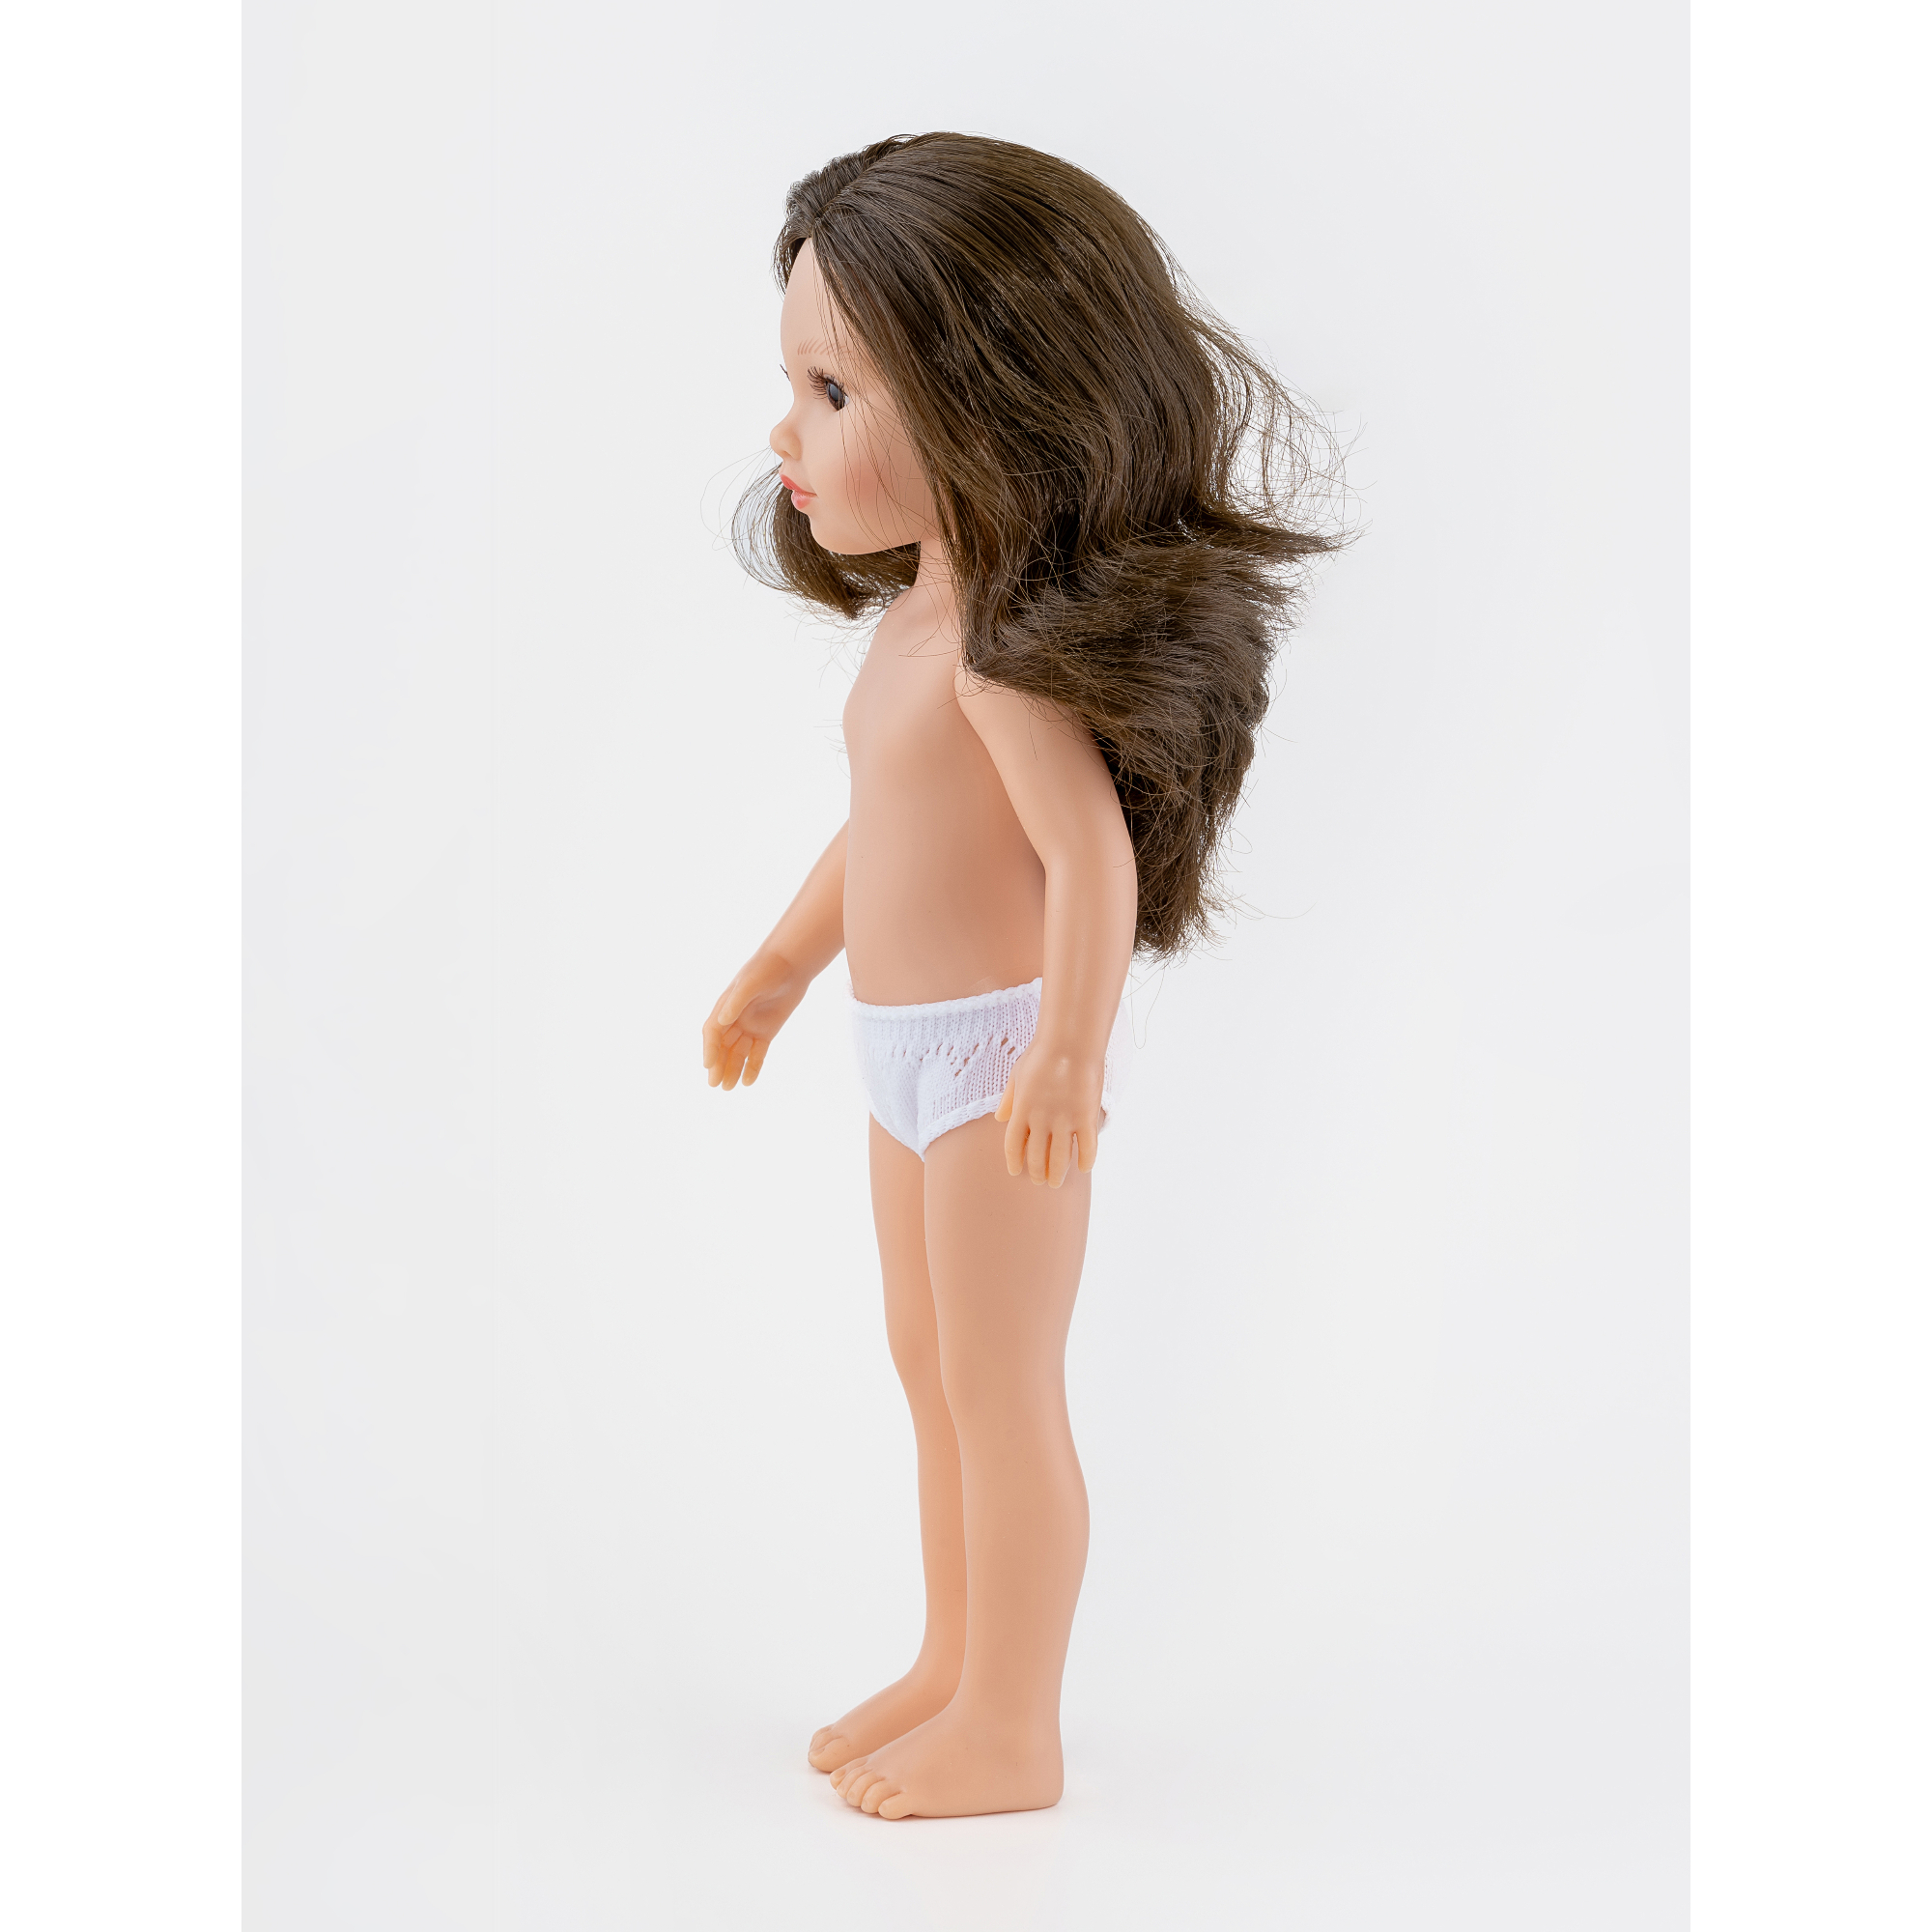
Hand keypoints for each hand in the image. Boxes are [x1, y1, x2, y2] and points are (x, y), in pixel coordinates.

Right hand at [702, 948, 805, 1089]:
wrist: (791, 965)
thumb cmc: (767, 968)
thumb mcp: (751, 983)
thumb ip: (736, 1002)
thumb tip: (722, 1022)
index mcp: (725, 1006)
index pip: (712, 1032)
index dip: (710, 1049)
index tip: (708, 1066)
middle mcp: (734, 1019)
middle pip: (723, 1047)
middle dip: (718, 1065)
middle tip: (714, 1084)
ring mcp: (750, 1026)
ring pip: (738, 1054)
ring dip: (732, 1070)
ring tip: (728, 1088)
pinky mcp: (766, 1032)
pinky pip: (757, 1054)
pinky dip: (752, 1067)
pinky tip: (748, 1082)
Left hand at [994, 1040, 1102, 1186]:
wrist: (1070, 1042)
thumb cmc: (1042, 1053)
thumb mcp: (1017, 1074)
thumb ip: (1008, 1099)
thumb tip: (999, 1118)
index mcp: (1021, 1110)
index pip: (1013, 1145)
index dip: (1014, 1161)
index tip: (1015, 1171)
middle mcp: (1041, 1120)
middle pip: (1036, 1156)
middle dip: (1036, 1172)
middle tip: (1039, 1181)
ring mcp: (1064, 1120)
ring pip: (1060, 1158)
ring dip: (1056, 1173)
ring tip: (1056, 1182)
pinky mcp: (1086, 1117)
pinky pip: (1087, 1147)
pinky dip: (1085, 1160)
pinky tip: (1083, 1168)